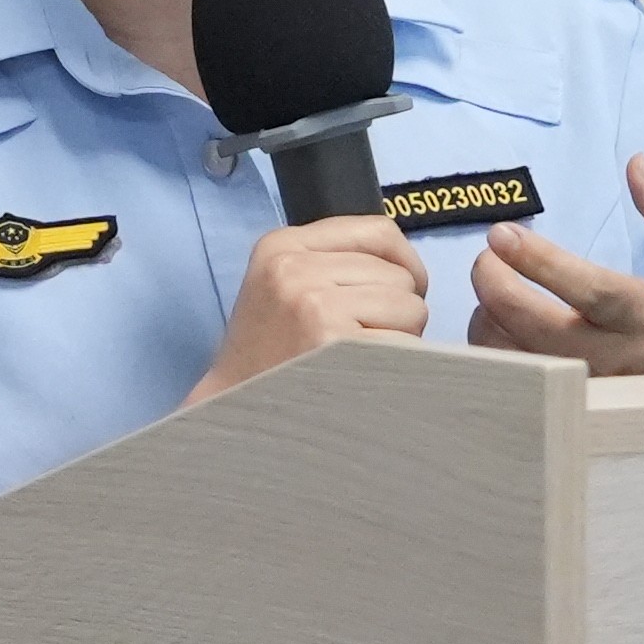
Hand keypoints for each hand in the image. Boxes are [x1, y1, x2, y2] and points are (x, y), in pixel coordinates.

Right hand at [188, 209, 434, 401]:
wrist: (234, 412)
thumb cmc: (271, 354)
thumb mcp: (285, 285)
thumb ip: (337, 262)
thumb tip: (409, 266)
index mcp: (282, 246)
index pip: (378, 232)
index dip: (403, 264)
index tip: (399, 293)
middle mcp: (295, 269)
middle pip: (398, 275)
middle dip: (395, 310)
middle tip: (359, 341)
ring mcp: (314, 306)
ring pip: (410, 308)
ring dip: (399, 338)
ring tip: (358, 359)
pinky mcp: (335, 343)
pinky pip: (406, 343)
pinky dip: (400, 364)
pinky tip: (365, 378)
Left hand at [471, 155, 643, 378]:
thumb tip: (636, 165)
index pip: (590, 290)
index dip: (541, 263)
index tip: (502, 235)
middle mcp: (620, 359)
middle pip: (542, 332)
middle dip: (499, 291)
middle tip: (486, 259)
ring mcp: (594, 390)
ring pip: (523, 363)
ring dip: (493, 324)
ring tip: (492, 294)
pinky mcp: (577, 409)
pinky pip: (523, 387)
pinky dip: (499, 357)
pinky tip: (499, 330)